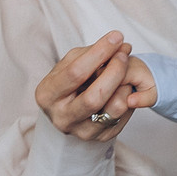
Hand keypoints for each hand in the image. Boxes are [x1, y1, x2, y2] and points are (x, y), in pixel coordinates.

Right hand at [36, 31, 151, 137]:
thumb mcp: (70, 63)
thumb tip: (119, 44)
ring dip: (125, 84)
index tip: (116, 37)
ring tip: (126, 69)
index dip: (98, 53)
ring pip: (113, 110)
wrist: (69, 110)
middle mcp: (61, 118)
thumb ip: (90, 53)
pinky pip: (123, 117)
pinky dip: (128, 97)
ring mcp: (81, 132)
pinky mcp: (100, 138)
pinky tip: (125, 85)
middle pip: (95, 96)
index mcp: (47, 95)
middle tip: (124, 53)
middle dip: (115, 70)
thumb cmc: (69, 81)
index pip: (75, 72)